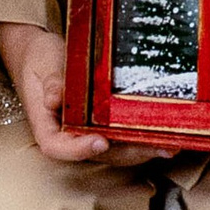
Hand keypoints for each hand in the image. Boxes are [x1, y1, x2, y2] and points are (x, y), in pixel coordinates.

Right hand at [0, 21, 157, 168]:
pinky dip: (141, 139)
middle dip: (127, 152)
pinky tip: (164, 136)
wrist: (40, 54)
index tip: (101, 142)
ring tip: (170, 144)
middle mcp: (66, 135)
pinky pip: (119, 139)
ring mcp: (84, 134)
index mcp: (45, 125)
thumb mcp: (44, 64)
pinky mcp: (99, 128)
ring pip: (113, 152)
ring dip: (141, 150)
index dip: (80, 149)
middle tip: (156, 145)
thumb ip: (52, 81)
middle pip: (95, 154)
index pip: (57, 147)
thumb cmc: (39, 59)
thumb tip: (55, 98)